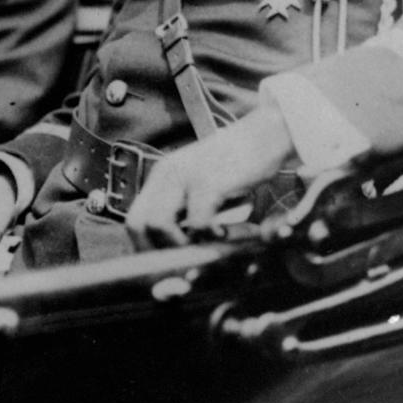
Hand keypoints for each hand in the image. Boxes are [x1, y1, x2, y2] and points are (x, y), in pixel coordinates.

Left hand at [126, 103, 294, 249]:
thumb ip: (190, 213)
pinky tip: (225, 234)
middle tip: (184, 265)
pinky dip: (209, 237)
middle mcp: (166, 174)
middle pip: (137, 224)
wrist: (268, 133)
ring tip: (205, 246)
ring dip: (180, 247)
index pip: (135, 220)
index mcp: (162, 176)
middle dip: (155, 253)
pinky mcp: (208, 182)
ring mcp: (185, 176)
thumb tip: (181, 254)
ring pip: (158, 225)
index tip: (166, 269)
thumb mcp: (205, 187)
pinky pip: (196, 223)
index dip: (146, 249)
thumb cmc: (239, 166)